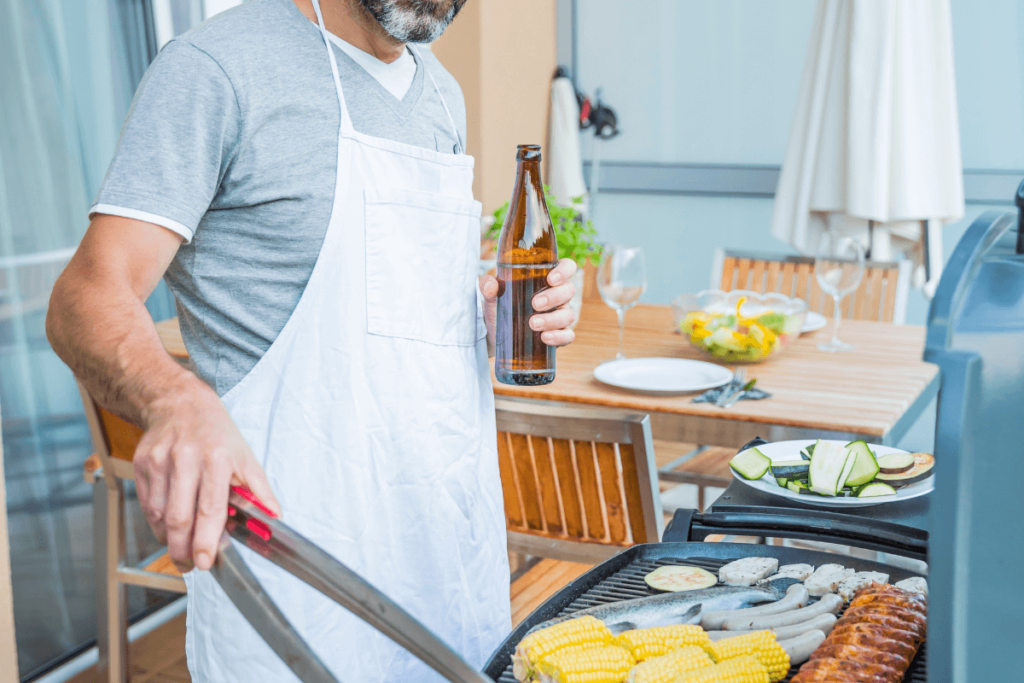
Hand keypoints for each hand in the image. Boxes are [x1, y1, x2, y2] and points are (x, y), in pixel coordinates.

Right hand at [134, 379, 280, 572]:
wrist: (179, 403)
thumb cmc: (216, 433)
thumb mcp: (245, 456)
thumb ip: (259, 489)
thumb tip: (275, 515)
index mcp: (216, 458)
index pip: (210, 508)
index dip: (206, 539)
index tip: (205, 561)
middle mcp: (186, 459)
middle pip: (179, 516)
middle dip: (182, 548)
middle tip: (189, 564)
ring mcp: (160, 461)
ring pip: (158, 514)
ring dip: (168, 537)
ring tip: (180, 546)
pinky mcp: (141, 463)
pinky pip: (146, 503)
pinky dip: (156, 521)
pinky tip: (167, 525)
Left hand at [480, 258, 577, 351]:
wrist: (496, 333)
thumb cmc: (500, 306)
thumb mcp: (492, 295)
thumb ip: (488, 286)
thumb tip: (490, 285)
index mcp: (547, 278)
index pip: (567, 267)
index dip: (564, 270)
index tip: (551, 278)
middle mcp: (557, 295)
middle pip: (569, 290)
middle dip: (554, 297)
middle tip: (534, 304)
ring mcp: (559, 315)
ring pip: (568, 315)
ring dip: (552, 319)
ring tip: (533, 323)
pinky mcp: (558, 334)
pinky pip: (568, 336)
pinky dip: (559, 337)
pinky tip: (544, 337)